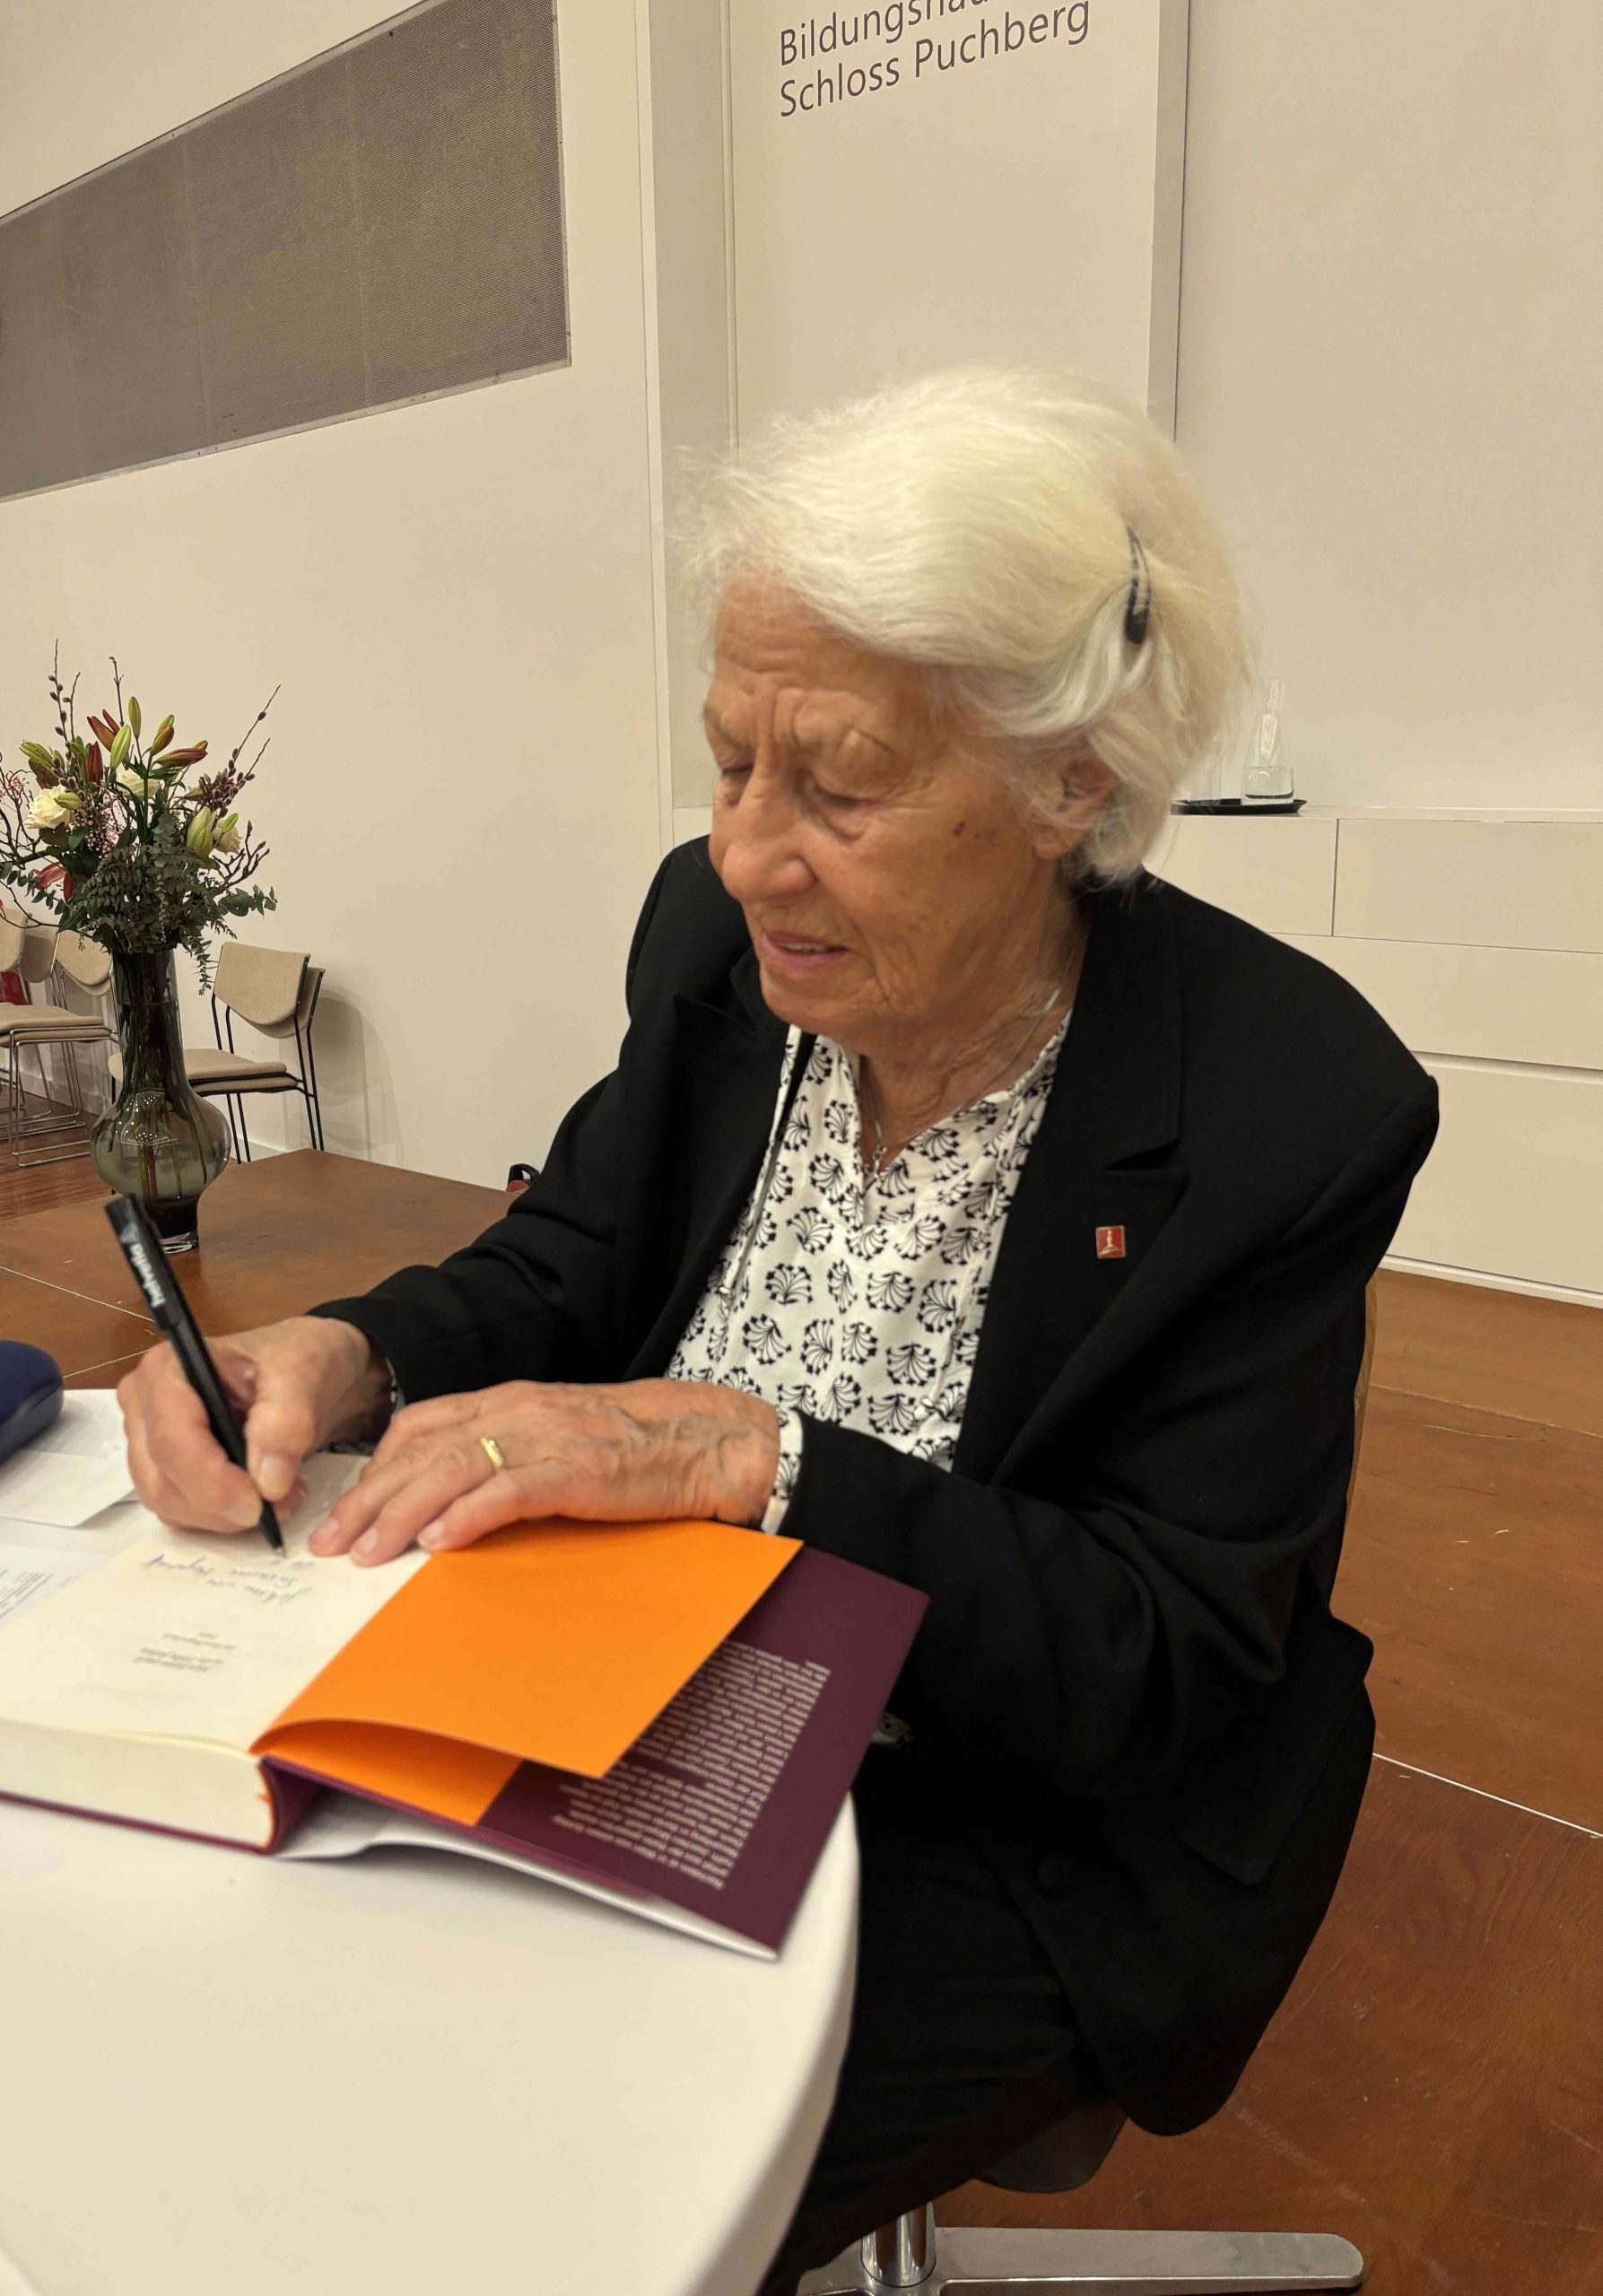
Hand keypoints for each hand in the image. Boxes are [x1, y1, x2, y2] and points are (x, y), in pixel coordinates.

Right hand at [119, 1317, 390, 1533]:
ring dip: (225, 1517)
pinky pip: (181, 1514)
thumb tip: (267, 1480)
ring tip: (280, 1497)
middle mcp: (144, 1407)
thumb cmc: (298, 1359)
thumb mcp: (305, 1372)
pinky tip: (261, 1500)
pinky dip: (222, 1519)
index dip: (211, 1480)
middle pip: (163, 1480)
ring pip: (169, 1504)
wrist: (306, 1375)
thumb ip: (286, 1420)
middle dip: (222, 1505)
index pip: (171, 1439)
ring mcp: (148, 1443)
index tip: (258, 1502)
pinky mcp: (164, 1472)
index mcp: (166, 1369)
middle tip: (282, 1502)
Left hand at [310, 1378, 780, 1565]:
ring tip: (368, 1552)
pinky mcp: (578, 1469)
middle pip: (421, 1449)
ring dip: (401, 1511)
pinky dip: (468, 1515)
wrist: (711, 1439)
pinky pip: (509, 1489)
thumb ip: (509, 1459)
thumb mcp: (559, 1440)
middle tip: (332, 1543)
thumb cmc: (640, 1447)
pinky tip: (439, 1543)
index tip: (343, 1512)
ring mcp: (547, 1437)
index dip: (374, 1469)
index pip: (421, 1427)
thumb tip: (452, 1503)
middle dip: (369, 1498)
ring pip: (452, 1467)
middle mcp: (520, 1411)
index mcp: (512, 1401)